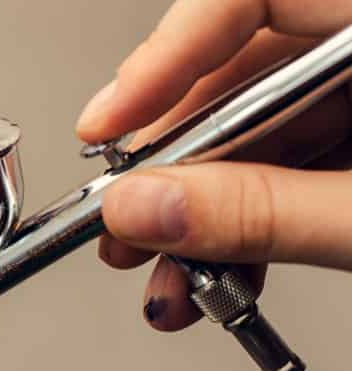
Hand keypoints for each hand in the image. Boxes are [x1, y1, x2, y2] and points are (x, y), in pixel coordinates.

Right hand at [76, 0, 351, 330]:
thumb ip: (261, 210)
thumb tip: (145, 208)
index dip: (162, 60)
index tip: (106, 129)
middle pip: (240, 72)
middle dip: (175, 167)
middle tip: (129, 223)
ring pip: (263, 129)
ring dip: (205, 213)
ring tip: (171, 276)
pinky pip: (299, 157)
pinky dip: (255, 219)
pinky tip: (224, 273)